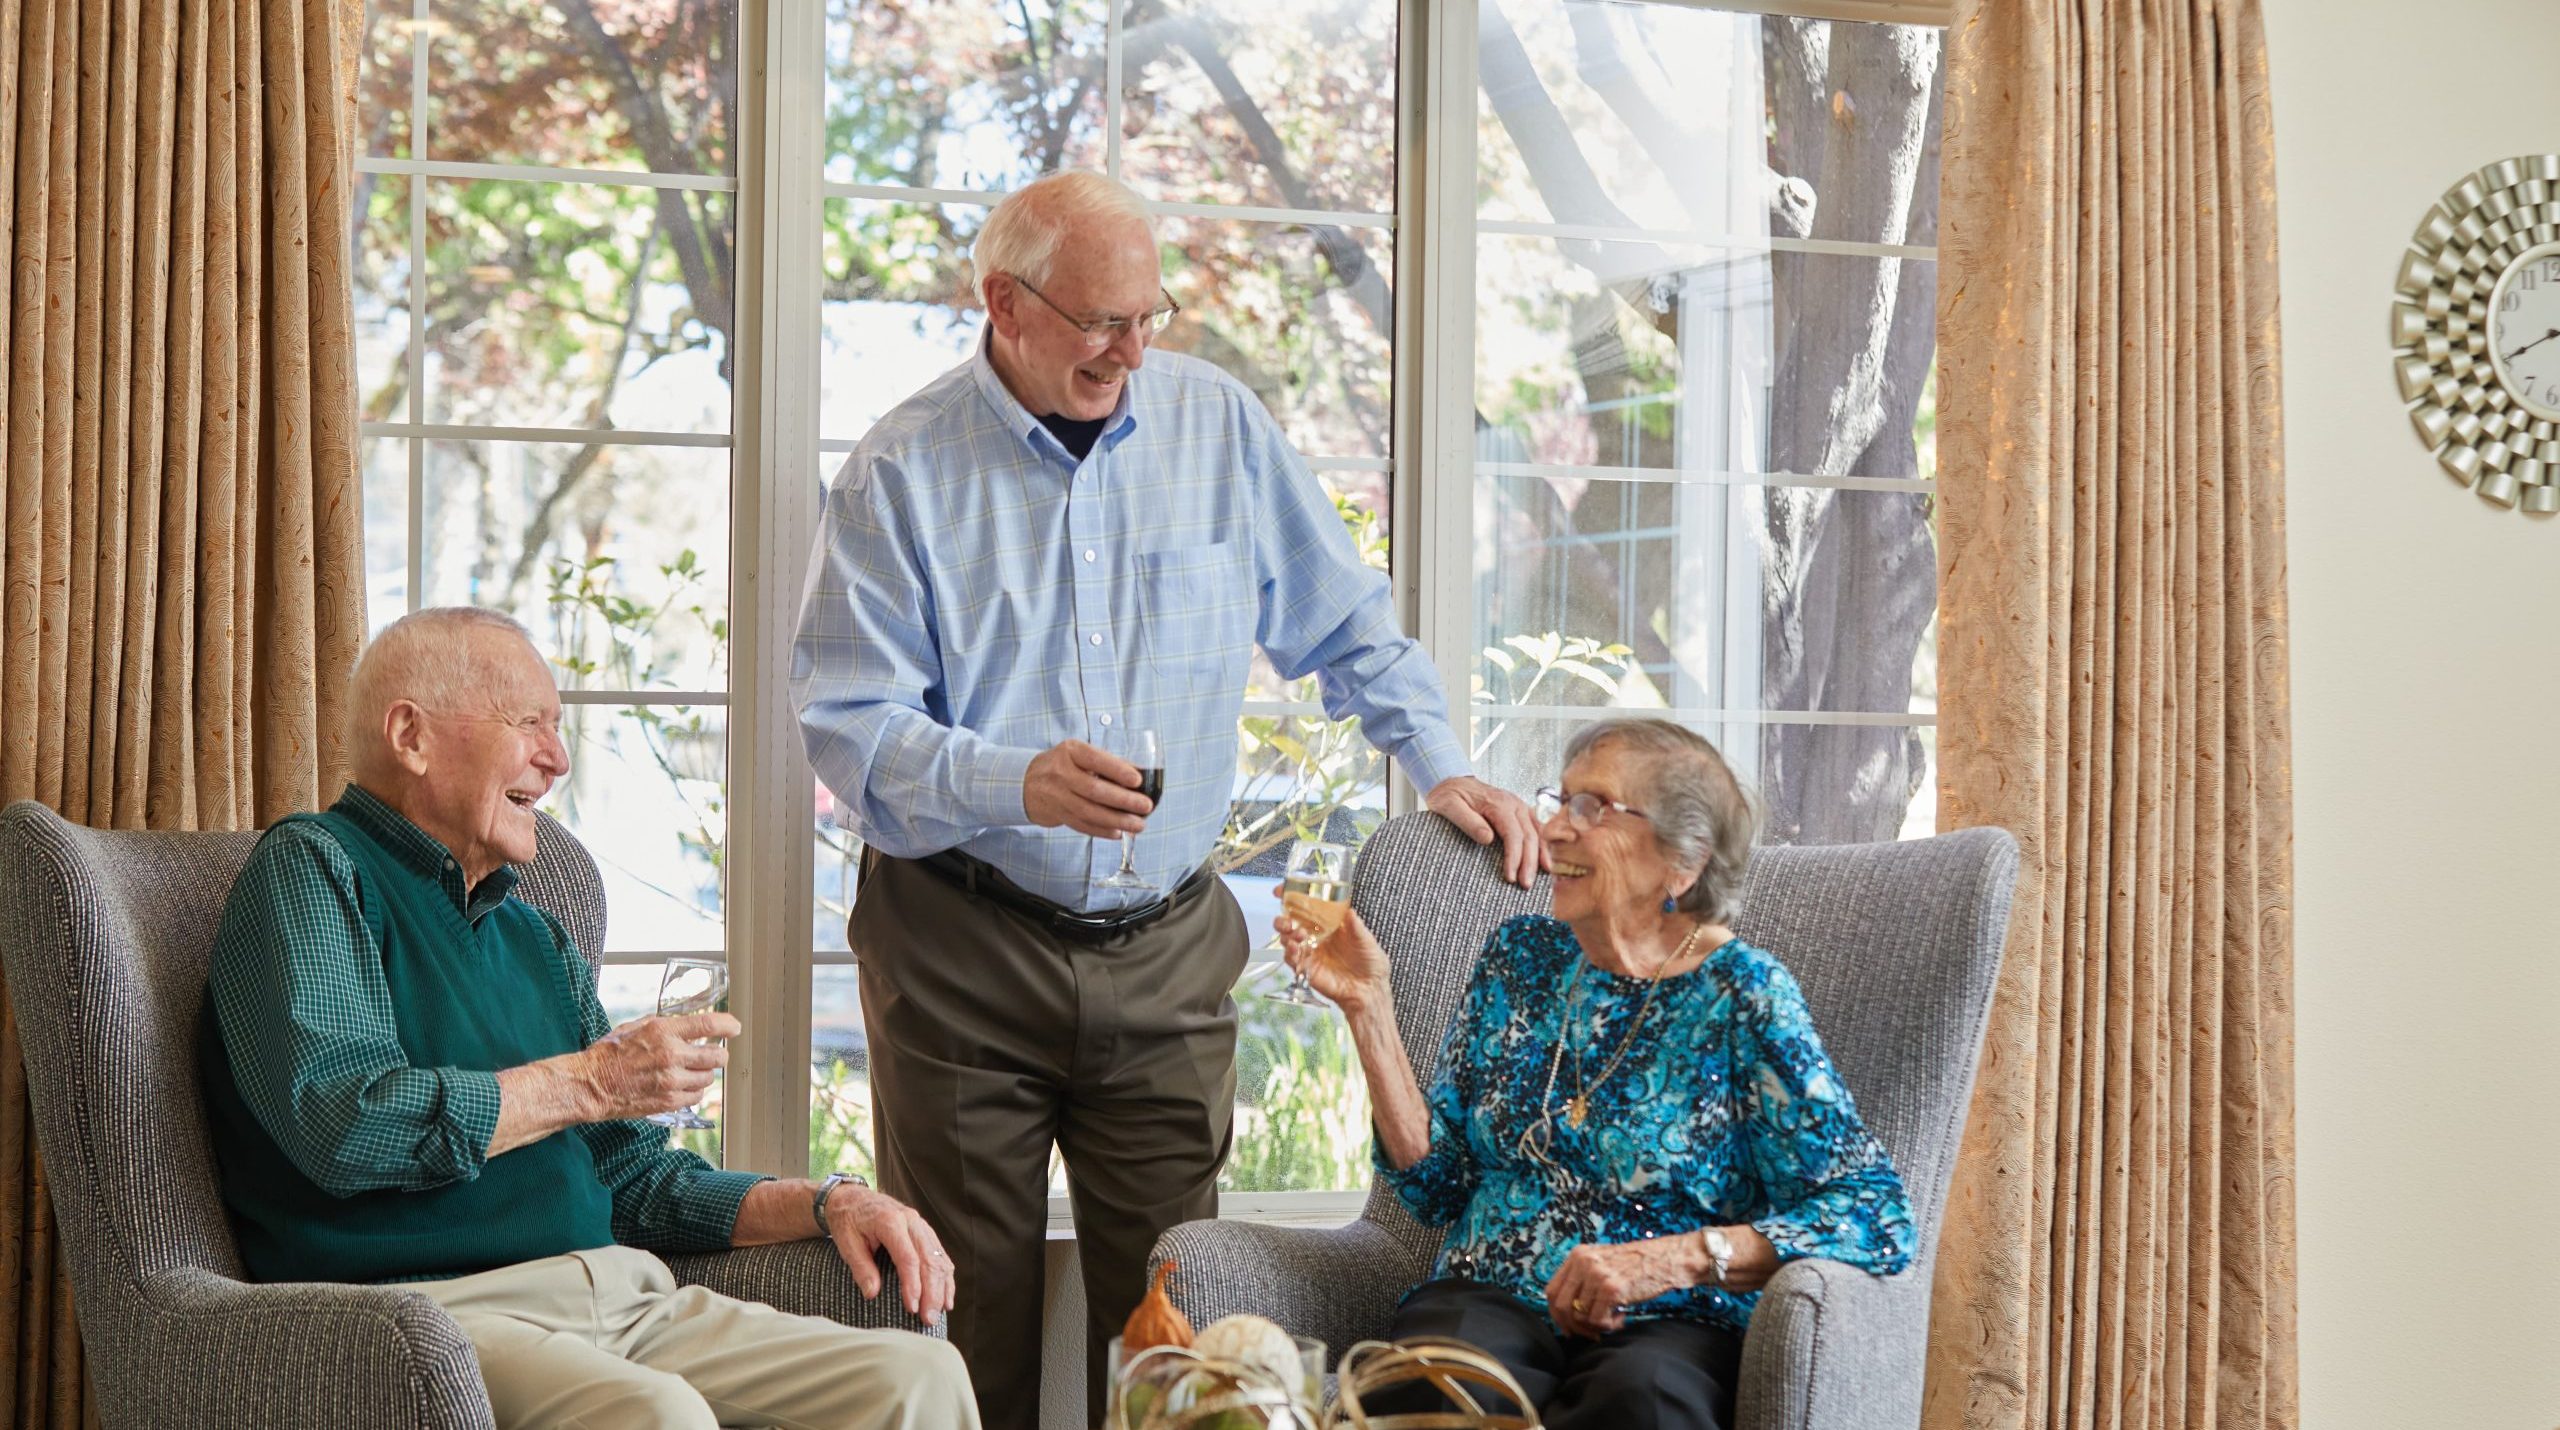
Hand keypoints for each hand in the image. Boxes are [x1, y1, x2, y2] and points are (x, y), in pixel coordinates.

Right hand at [570, 1012, 738, 1120]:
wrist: (591, 1084)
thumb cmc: (609, 1054)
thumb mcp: (637, 1026)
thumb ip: (666, 1026)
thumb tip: (689, 1026)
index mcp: (663, 1032)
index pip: (708, 1026)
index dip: (728, 1026)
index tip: (734, 1027)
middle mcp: (671, 1056)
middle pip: (717, 1056)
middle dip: (719, 1054)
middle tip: (713, 1053)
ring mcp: (671, 1081)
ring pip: (709, 1078)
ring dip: (704, 1073)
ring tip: (690, 1070)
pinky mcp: (668, 1102)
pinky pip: (696, 1096)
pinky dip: (694, 1090)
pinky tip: (682, 1085)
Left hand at [825, 1187, 956, 1324]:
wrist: (852, 1199)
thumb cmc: (848, 1221)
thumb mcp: (846, 1243)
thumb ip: (860, 1267)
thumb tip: (872, 1294)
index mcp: (890, 1221)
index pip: (908, 1258)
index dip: (912, 1285)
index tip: (912, 1308)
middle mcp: (911, 1221)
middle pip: (929, 1259)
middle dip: (932, 1292)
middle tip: (929, 1319)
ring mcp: (920, 1225)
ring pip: (939, 1258)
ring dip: (942, 1287)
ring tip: (939, 1312)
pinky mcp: (924, 1231)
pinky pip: (940, 1254)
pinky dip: (945, 1276)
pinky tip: (946, 1295)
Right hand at [1023, 740, 1151, 837]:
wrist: (1025, 782)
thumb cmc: (1062, 765)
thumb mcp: (1079, 754)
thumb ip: (1106, 762)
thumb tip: (1141, 774)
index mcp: (1070, 752)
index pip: (1095, 760)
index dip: (1117, 770)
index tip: (1138, 780)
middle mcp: (1061, 773)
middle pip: (1094, 789)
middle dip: (1123, 800)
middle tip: (1146, 806)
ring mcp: (1057, 796)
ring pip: (1089, 812)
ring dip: (1117, 820)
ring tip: (1139, 825)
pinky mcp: (1057, 815)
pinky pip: (1081, 825)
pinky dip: (1101, 831)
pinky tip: (1118, 833)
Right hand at [1273, 903, 1390, 1012]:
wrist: (1369, 990)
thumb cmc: (1371, 963)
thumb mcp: (1366, 940)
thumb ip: (1356, 927)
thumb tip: (1350, 910)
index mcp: (1330, 924)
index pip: (1309, 907)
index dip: (1294, 898)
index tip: (1282, 890)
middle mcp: (1318, 936)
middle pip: (1292, 922)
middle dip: (1284, 919)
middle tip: (1287, 920)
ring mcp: (1311, 952)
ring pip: (1288, 939)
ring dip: (1287, 934)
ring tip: (1297, 935)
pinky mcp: (1307, 968)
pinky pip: (1292, 959)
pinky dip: (1290, 953)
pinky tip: (1296, 950)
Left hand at [1425, 776, 1543, 886]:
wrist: (1453, 781)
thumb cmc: (1450, 795)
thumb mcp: (1449, 805)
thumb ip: (1467, 821)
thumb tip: (1487, 838)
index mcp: (1499, 803)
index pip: (1513, 834)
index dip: (1514, 857)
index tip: (1511, 877)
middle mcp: (1514, 804)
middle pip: (1529, 835)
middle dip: (1529, 862)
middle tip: (1526, 884)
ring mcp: (1519, 807)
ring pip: (1538, 832)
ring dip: (1540, 855)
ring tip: (1541, 876)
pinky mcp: (1520, 812)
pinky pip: (1537, 829)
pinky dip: (1543, 845)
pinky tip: (1545, 860)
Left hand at [1543, 1238, 1696, 1339]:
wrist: (1667, 1260)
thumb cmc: (1637, 1266)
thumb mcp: (1602, 1263)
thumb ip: (1582, 1280)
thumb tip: (1564, 1315)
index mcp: (1577, 1255)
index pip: (1551, 1291)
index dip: (1557, 1315)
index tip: (1569, 1327)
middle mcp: (1583, 1262)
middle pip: (1561, 1306)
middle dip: (1574, 1326)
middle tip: (1591, 1333)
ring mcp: (1597, 1275)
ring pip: (1580, 1316)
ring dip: (1597, 1326)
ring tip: (1614, 1318)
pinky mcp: (1612, 1289)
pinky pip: (1598, 1321)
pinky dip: (1609, 1326)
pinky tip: (1622, 1317)